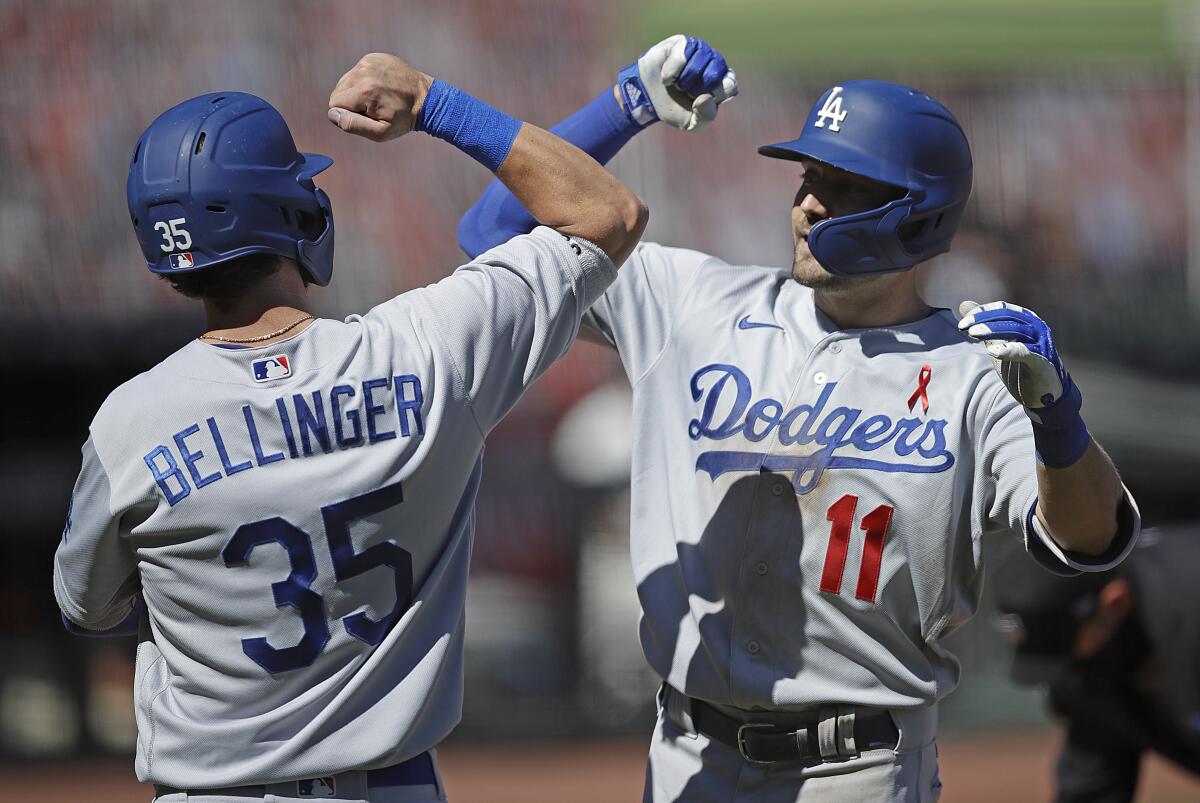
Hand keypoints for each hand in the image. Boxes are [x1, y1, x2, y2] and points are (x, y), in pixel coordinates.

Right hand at [328, 53, 432, 141]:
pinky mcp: (373, 57)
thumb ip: (353, 125)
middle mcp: (362, 72)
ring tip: (378, 97)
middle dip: (351, 103)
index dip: (348, 115)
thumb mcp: (380, 132)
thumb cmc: (403, 120)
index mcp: (363, 91)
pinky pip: (356, 72)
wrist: (426, 98)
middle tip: (374, 108)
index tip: (367, 116)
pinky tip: (381, 87)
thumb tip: (332, 115)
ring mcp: (368, 61)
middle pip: (338, 91)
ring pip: (346, 81)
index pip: (334, 104)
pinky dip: (364, 80)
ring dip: (357, 92)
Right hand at [617, 34, 737, 130]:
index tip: (699, 101)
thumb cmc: (674, 107)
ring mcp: (699, 50)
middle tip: (685, 92)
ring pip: (697, 66)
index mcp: (722, 82)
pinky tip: (666, 76)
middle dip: (695, 89)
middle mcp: (714, 63)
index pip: (730, 85)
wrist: (646, 98)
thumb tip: (707, 98)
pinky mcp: (682, 42)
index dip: (713, 95)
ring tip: (676, 83)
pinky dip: (670, 73)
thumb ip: (705, 117)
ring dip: (682, 81)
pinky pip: (681, 56)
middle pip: (713, 75)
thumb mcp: (691, 123)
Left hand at [957, 300, 1079, 423]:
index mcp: (1026, 321)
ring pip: (1017, 330)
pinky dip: (1009, 350)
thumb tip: (963, 305)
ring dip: (993, 330)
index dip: (982, 312)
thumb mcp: (998, 343)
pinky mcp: (1043, 361)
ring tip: (973, 333)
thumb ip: (983, 325)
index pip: (1003, 308)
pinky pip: (1026, 352)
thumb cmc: (1021, 366)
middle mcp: (1036, 327)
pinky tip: (993, 351)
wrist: (1043, 395)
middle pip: (1008, 316)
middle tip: (962, 326)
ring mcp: (1041, 343)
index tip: (962, 323)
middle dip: (983, 319)